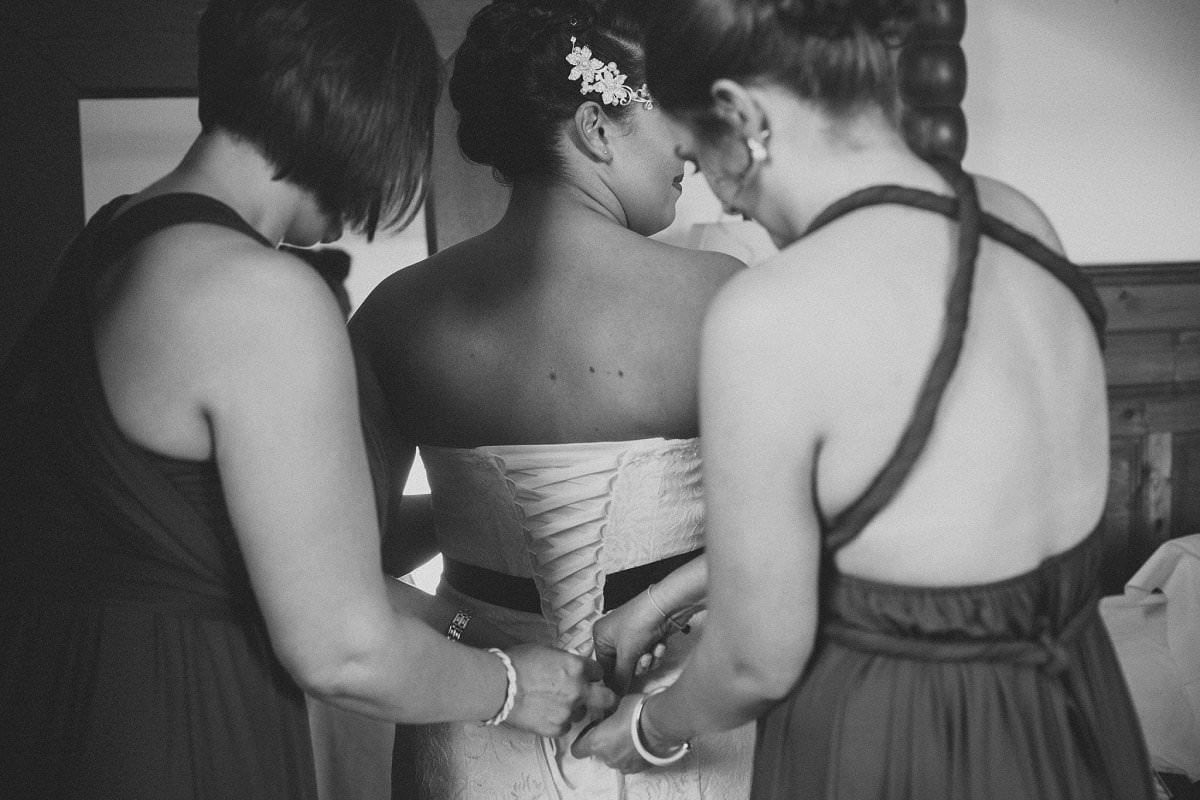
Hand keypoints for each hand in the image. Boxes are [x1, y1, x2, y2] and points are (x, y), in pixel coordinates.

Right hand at [502, 644, 616, 736]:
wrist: (498, 685)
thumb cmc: (515, 664)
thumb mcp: (545, 651)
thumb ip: (565, 660)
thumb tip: (572, 664)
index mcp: (576, 667)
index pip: (599, 671)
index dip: (593, 674)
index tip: (589, 677)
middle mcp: (578, 690)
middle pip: (607, 698)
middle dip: (604, 697)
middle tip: (597, 698)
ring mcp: (568, 711)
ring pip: (582, 713)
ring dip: (574, 709)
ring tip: (555, 704)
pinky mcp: (556, 728)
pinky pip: (565, 727)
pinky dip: (558, 722)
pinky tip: (545, 714)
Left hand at [570, 692, 647, 772]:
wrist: (662, 724)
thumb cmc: (636, 710)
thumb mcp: (618, 704)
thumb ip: (610, 712)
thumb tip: (611, 711)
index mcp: (597, 743)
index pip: (577, 750)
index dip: (582, 741)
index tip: (590, 731)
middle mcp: (607, 758)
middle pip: (599, 753)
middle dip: (605, 743)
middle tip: (614, 728)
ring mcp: (624, 766)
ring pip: (615, 759)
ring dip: (619, 749)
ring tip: (631, 736)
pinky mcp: (640, 769)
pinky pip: (630, 762)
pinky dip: (633, 754)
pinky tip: (641, 742)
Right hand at [593, 594, 672, 692]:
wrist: (668, 606)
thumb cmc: (641, 620)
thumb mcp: (626, 654)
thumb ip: (620, 677)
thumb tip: (616, 693)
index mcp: (601, 635)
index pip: (604, 666)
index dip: (615, 679)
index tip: (621, 691)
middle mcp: (615, 634)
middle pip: (623, 666)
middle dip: (637, 666)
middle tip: (642, 659)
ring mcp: (633, 635)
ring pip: (638, 662)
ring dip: (648, 660)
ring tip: (652, 650)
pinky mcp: (648, 636)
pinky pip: (650, 654)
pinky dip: (656, 652)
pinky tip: (659, 644)